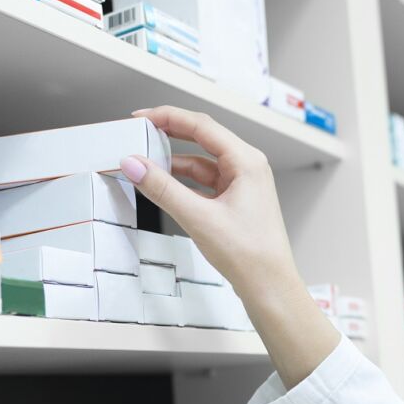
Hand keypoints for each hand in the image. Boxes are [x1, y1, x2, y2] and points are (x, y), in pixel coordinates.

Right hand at [120, 106, 338, 387]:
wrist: (269, 286)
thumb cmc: (249, 254)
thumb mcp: (198, 217)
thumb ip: (162, 188)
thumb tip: (134, 164)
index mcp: (246, 161)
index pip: (201, 126)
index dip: (168, 117)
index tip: (141, 118)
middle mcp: (247, 167)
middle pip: (202, 138)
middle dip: (169, 134)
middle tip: (140, 132)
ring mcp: (242, 184)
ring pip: (202, 161)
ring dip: (174, 160)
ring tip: (146, 161)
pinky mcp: (235, 200)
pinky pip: (205, 180)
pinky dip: (183, 180)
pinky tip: (164, 184)